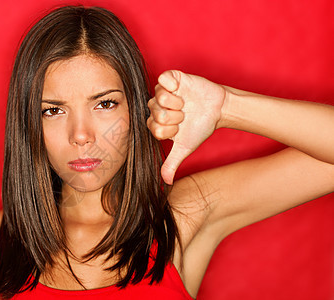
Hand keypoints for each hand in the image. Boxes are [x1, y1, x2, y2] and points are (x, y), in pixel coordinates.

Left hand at [147, 70, 226, 184]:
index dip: (169, 129)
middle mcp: (156, 106)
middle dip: (175, 117)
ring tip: (184, 104)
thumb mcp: (184, 147)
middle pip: (156, 113)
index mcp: (155, 122)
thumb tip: (166, 183)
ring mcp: (163, 91)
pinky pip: (163, 78)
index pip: (153, 127)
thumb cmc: (199, 128)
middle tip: (184, 115)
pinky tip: (180, 90)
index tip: (179, 128)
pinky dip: (171, 84)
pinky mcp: (172, 78)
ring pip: (158, 96)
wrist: (218, 110)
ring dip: (175, 103)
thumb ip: (172, 163)